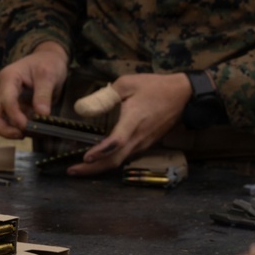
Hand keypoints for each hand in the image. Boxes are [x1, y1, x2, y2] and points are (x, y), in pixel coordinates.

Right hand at [0, 41, 68, 138]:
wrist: (48, 59)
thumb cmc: (47, 63)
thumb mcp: (49, 75)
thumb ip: (44, 94)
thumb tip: (42, 115)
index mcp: (9, 78)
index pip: (6, 101)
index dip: (15, 116)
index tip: (28, 126)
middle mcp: (2, 90)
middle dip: (5, 130)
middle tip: (22, 135)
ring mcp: (6, 100)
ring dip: (10, 131)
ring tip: (29, 133)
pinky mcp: (13, 107)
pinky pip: (10, 122)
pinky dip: (18, 129)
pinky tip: (32, 130)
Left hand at [67, 72, 189, 175]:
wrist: (183, 95)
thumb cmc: (154, 87)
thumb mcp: (127, 83)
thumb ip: (105, 96)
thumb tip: (82, 108)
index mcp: (133, 119)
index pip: (117, 141)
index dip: (101, 151)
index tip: (86, 157)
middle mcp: (138, 137)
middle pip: (115, 160)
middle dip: (92, 169)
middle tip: (71, 172)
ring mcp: (143, 143)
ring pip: (119, 161)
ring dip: (99, 168)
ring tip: (79, 169)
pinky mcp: (145, 144)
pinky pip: (125, 157)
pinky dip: (109, 161)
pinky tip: (96, 160)